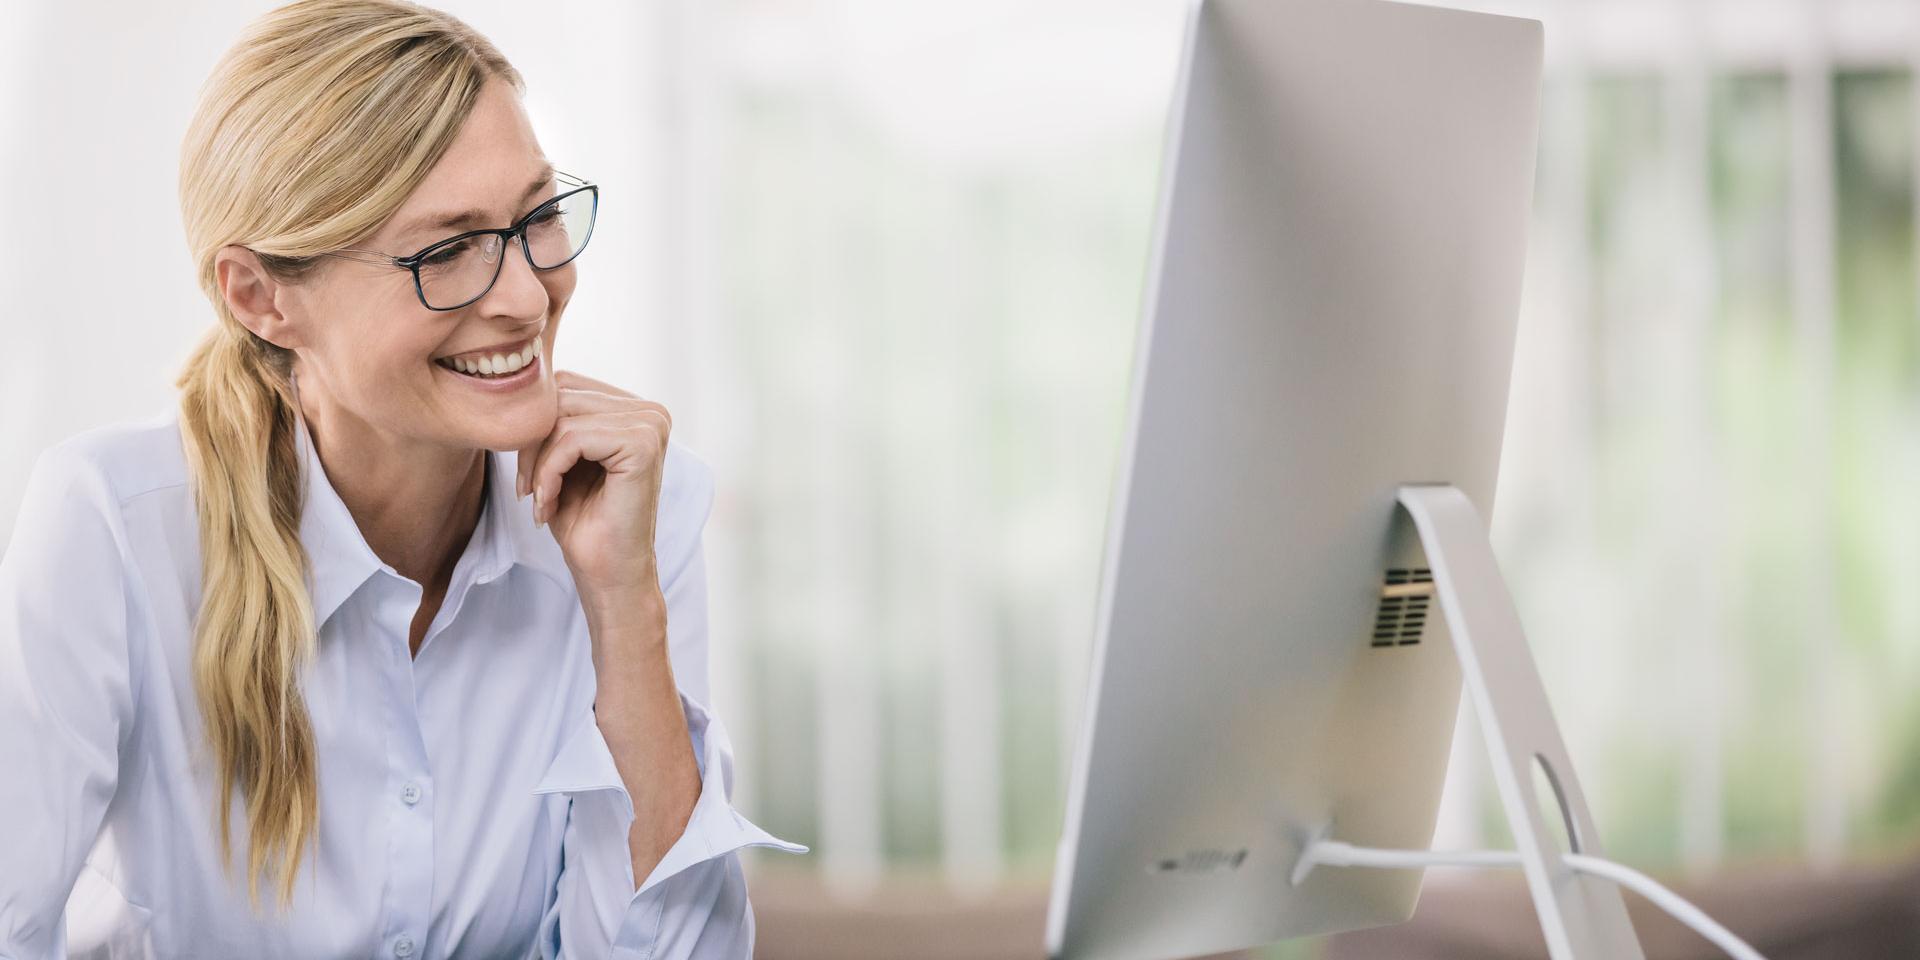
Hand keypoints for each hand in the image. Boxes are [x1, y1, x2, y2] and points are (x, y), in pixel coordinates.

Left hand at [517, 369, 673, 606]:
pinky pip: (571, 437)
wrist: (608, 575)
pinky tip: (549, 503)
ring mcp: (651, 425)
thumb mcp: (562, 459)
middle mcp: (651, 412)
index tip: (527, 477)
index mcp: (636, 410)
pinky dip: (547, 472)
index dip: (534, 428)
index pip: (565, 386)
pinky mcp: (643, 444)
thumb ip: (554, 419)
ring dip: (537, 462)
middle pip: (561, 396)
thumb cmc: (585, 522)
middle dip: (531, 444)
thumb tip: (520, 383)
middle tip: (527, 491)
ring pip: (561, 417)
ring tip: (540, 499)